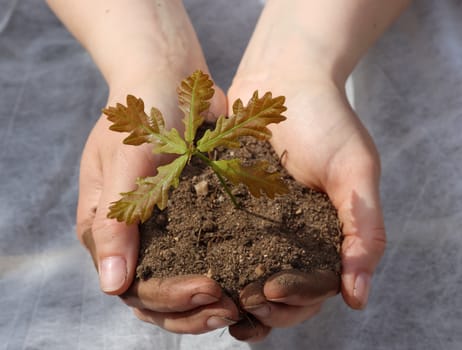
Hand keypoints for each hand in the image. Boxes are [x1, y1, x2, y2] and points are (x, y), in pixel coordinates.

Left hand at [227, 74, 384, 340]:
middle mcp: (293, 236)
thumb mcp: (355, 170)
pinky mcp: (231, 205)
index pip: (316, 286)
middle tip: (242, 303)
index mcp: (327, 236)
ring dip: (234, 295)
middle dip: (263, 306)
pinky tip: (195, 273)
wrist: (285, 77)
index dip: (297, 299)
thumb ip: (364, 229)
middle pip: (281, 291)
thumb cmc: (327, 120)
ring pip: (248, 275)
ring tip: (216, 303)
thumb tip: (358, 297)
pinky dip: (210, 261)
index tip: (272, 294)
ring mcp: (261, 223)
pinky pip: (219, 240)